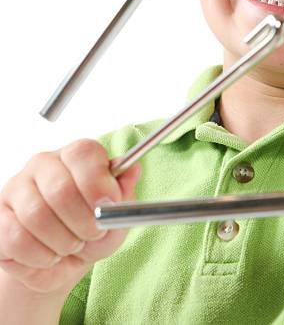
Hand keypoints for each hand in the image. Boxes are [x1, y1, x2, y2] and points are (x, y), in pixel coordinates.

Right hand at [0, 139, 140, 292]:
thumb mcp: (117, 215)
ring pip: (37, 216)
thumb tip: (134, 169)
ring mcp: (16, 188)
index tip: (109, 204)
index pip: (83, 154)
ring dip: (62, 241)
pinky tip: (49, 254)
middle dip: (83, 222)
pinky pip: (17, 239)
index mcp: (74, 156)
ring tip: (70, 245)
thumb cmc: (91, 231)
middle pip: (61, 188)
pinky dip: (41, 256)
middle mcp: (43, 165)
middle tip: (92, 234)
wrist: (63, 262)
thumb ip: (124, 192)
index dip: (98, 182)